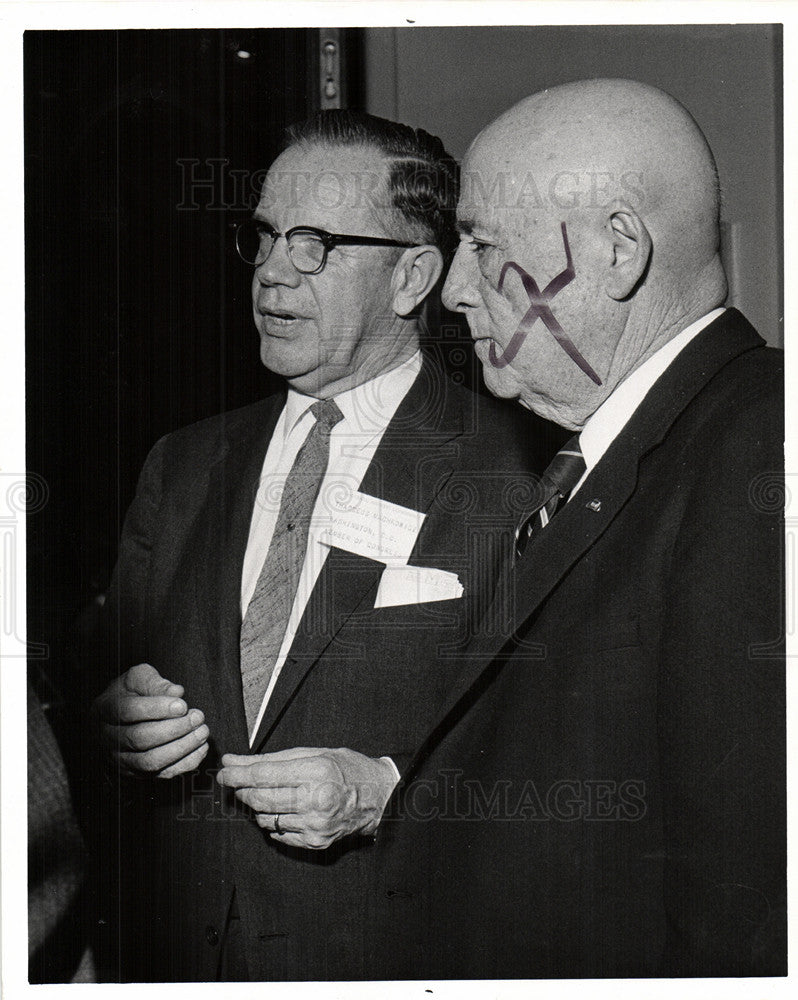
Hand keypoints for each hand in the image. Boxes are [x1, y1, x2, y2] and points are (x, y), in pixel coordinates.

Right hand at [92, 663, 208, 778]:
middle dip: (174, 729)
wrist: (121, 714)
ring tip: (202, 732)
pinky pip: (162, 774)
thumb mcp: (138, 678)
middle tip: (197, 717)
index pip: (128, 712)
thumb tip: (176, 692)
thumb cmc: (131, 692)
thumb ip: (154, 682)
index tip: (182, 705)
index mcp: (104, 710)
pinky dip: (185, 763)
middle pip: (140, 739)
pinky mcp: (138, 773)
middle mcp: (108, 739)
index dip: (157, 709)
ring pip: (151, 761)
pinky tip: (201, 747)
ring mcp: (122, 760)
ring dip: (181, 748)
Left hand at [216, 747, 398, 849]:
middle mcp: (316, 800)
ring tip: (262, 794)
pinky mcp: (315, 841)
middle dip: (243, 789)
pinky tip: (280, 809)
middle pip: (261, 798)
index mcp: (317, 771)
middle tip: (235, 782)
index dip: (238, 774)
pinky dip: (272, 820)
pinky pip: (278, 833)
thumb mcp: (313, 753)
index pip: (264, 775)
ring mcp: (315, 824)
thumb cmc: (346, 769)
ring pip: (266, 818)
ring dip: (256, 806)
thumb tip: (233, 762)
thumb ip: (271, 759)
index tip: (223, 772)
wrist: (379, 798)